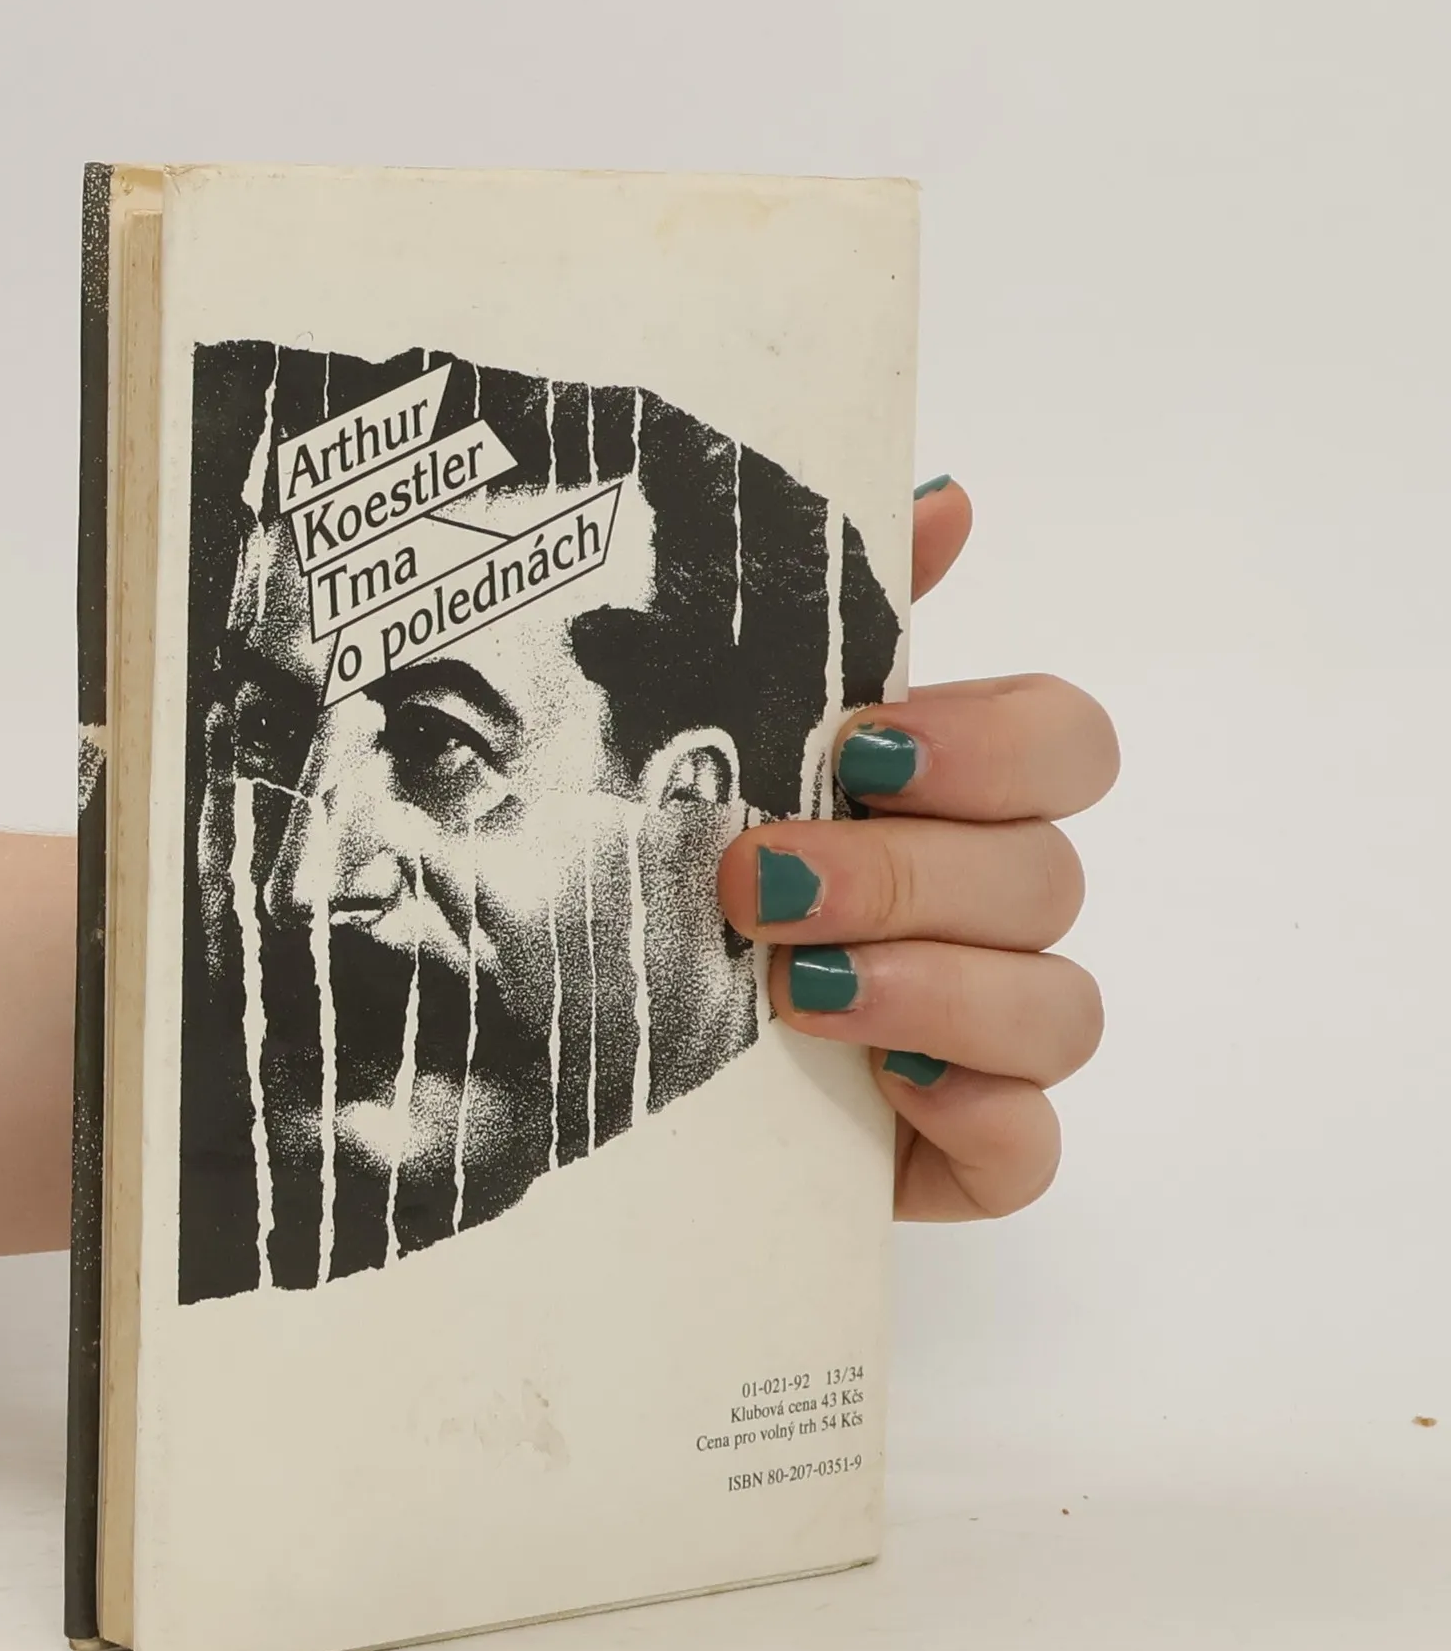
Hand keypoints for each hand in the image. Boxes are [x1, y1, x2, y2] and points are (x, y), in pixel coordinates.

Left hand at [716, 479, 1117, 1219]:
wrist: (584, 1047)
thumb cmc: (673, 878)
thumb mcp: (723, 737)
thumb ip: (833, 622)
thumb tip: (946, 497)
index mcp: (947, 804)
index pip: (1066, 745)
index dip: (997, 742)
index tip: (866, 747)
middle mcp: (988, 914)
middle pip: (1049, 875)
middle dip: (908, 874)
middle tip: (760, 880)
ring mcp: (986, 1042)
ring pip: (1061, 1009)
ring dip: (937, 989)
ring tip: (796, 989)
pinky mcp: (960, 1153)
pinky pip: (1032, 1149)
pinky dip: (982, 1117)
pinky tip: (889, 1088)